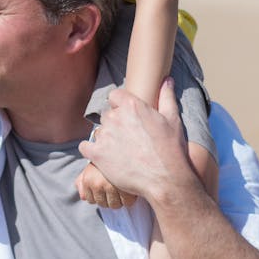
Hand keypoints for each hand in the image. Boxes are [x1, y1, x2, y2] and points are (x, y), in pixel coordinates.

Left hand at [75, 160, 135, 208]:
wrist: (127, 146)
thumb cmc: (109, 156)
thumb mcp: (93, 164)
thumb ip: (82, 180)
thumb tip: (82, 197)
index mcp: (87, 179)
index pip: (90, 200)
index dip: (98, 194)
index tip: (105, 186)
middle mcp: (96, 184)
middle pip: (103, 204)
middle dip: (109, 198)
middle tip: (115, 187)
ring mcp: (110, 187)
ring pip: (115, 205)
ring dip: (120, 199)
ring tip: (123, 187)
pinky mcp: (125, 188)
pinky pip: (127, 202)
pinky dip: (130, 198)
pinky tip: (131, 188)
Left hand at [78, 79, 189, 205]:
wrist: (165, 179)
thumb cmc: (171, 149)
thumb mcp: (173, 119)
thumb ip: (166, 97)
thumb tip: (167, 80)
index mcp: (132, 105)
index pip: (114, 96)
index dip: (120, 106)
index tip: (128, 117)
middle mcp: (115, 117)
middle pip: (107, 115)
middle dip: (115, 124)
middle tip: (128, 139)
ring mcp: (104, 136)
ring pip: (99, 131)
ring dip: (106, 139)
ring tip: (121, 152)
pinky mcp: (97, 154)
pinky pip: (85, 146)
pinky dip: (92, 151)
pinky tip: (104, 157)